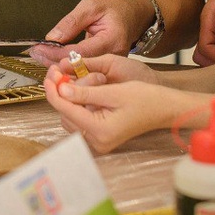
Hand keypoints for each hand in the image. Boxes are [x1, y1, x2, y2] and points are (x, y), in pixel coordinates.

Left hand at [28, 0, 155, 64]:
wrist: (136, 15)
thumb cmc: (116, 8)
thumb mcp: (92, 6)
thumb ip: (72, 22)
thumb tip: (52, 38)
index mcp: (112, 40)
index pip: (80, 53)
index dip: (57, 53)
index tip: (39, 49)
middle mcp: (114, 58)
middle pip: (79, 67)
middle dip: (55, 62)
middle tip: (35, 54)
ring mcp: (112, 66)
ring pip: (81, 71)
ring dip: (60, 66)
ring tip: (40, 56)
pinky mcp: (107, 68)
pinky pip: (86, 70)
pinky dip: (69, 66)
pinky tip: (54, 60)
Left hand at [44, 58, 202, 154]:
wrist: (165, 109)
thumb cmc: (145, 98)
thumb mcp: (113, 91)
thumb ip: (85, 93)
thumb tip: (61, 90)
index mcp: (99, 131)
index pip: (65, 109)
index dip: (53, 90)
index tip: (49, 73)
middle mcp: (97, 141)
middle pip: (65, 114)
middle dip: (61, 92)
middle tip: (59, 72)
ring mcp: (99, 142)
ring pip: (71, 117)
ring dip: (69, 98)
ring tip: (74, 79)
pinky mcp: (101, 137)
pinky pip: (81, 120)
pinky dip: (78, 105)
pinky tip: (82, 90)